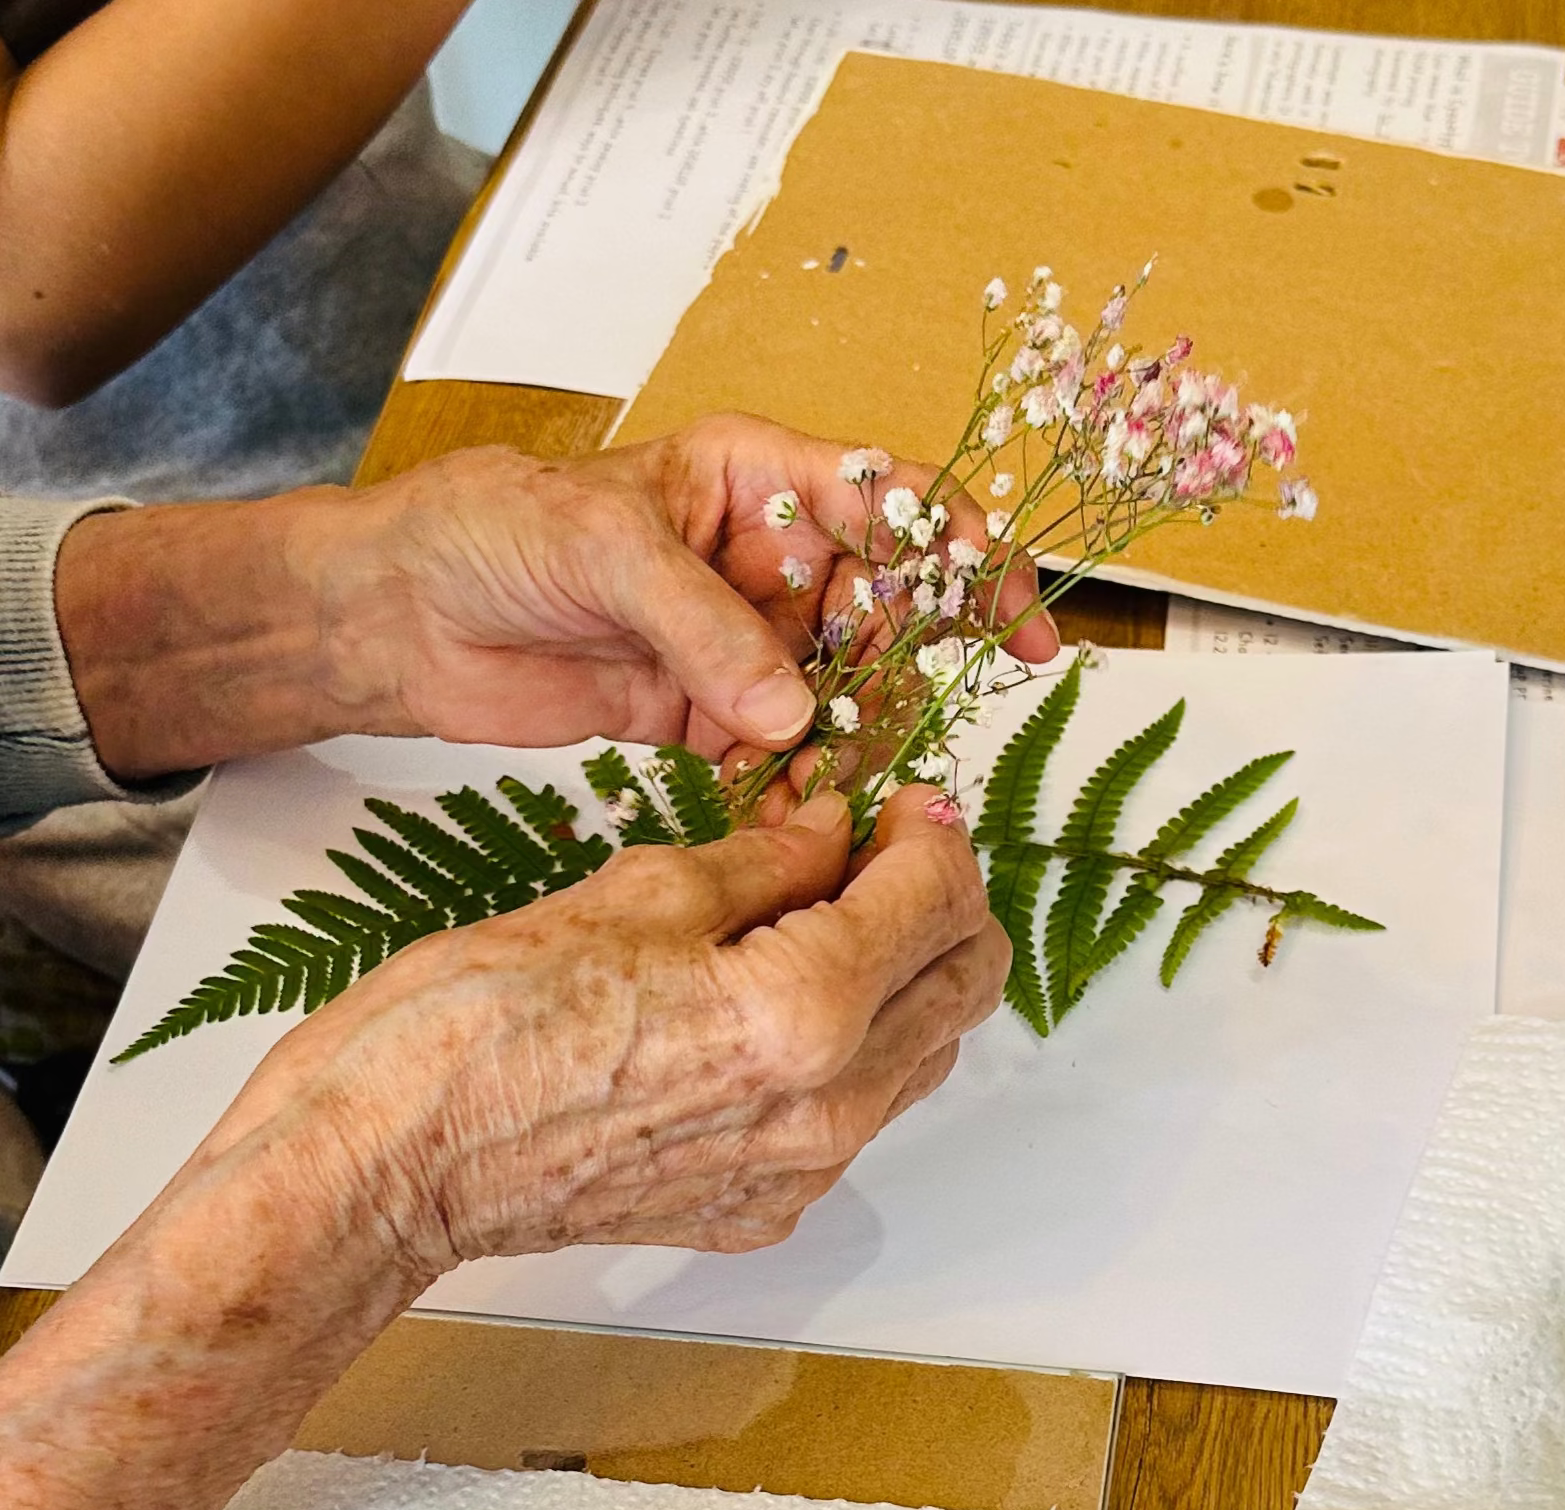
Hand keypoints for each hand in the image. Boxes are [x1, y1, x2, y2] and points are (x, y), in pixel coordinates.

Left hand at [55, 415, 1056, 779]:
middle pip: (889, 609)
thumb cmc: (487, 535)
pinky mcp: (710, 718)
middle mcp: (768, 560)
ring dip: (865, 741)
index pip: (891, 501)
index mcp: (756, 480)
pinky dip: (804, 790)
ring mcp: (744, 645)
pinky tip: (810, 819)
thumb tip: (797, 717)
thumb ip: (709, 629)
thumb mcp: (604, 550)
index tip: (1012, 615)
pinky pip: (788, 757)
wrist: (397, 616)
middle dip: (922, 666)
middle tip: (936, 722)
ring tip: (871, 787)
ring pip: (847, 693)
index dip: (963, 552)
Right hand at [194, 781, 1006, 1279]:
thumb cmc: (471, 1030)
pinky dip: (850, 1050)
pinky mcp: (761, 1208)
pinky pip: (853, 1119)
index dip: (931, 833)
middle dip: (946, 902)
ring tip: (832, 919)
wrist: (388, 1169)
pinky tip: (777, 1006)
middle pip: (963, 987)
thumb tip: (837, 828)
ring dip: (906, 976)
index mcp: (804, 1015)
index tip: (900, 799)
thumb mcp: (630, 895)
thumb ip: (764, 861)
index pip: (937, 902)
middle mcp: (827, 1110)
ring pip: (921, 1057)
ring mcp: (800, 1172)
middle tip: (888, 850)